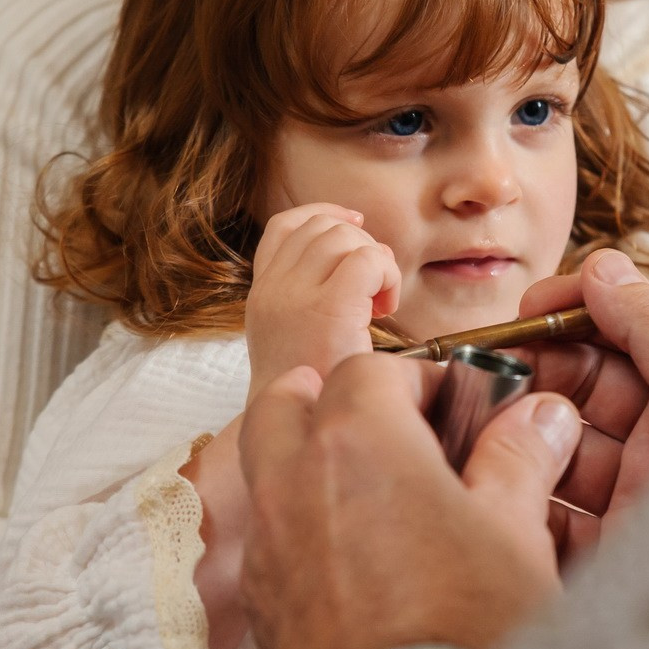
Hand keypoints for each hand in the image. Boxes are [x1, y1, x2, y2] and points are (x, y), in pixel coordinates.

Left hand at [238, 353, 582, 648]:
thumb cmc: (464, 631)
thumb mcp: (514, 531)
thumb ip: (520, 459)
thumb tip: (539, 420)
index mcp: (357, 441)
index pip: (372, 370)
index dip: (420, 378)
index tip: (459, 406)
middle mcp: (295, 481)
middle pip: (290, 402)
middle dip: (333, 398)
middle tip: (389, 423)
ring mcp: (269, 544)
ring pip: (268, 468)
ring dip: (309, 459)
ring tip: (372, 489)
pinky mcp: (263, 604)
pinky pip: (271, 535)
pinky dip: (302, 523)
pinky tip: (354, 556)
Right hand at [246, 203, 400, 398]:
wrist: (300, 434)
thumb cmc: (311, 393)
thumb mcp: (294, 338)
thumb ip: (308, 296)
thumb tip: (356, 253)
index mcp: (262, 295)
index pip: (284, 227)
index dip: (323, 214)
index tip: (355, 225)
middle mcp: (272, 290)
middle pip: (321, 226)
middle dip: (359, 243)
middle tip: (373, 288)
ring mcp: (295, 297)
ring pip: (345, 236)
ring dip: (375, 260)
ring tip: (378, 302)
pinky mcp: (328, 309)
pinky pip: (368, 259)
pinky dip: (387, 274)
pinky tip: (385, 309)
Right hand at [518, 250, 648, 529]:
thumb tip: (603, 269)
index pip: (636, 326)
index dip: (583, 310)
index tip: (532, 308)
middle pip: (590, 383)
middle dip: (541, 368)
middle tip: (496, 364)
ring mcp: (644, 494)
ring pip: (562, 447)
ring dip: (522, 432)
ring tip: (491, 424)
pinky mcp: (617, 553)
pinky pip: (554, 517)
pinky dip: (520, 499)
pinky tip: (499, 479)